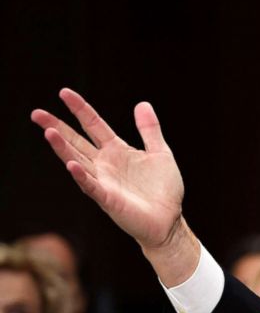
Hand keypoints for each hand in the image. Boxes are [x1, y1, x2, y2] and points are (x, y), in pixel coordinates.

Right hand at [31, 89, 197, 284]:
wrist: (169, 220)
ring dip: (63, 148)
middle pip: (76, 141)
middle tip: (37, 113)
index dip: (80, 109)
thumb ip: (150, 130)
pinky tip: (72, 165)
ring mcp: (104, 181)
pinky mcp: (108, 199)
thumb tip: (142, 103)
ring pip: (78, 161)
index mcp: (117, 150)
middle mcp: (105, 164)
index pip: (94, 125)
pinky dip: (82, 176)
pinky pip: (92, 186)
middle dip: (57, 127)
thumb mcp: (160, 153)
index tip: (64, 92)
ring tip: (49, 132)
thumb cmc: (164, 190)